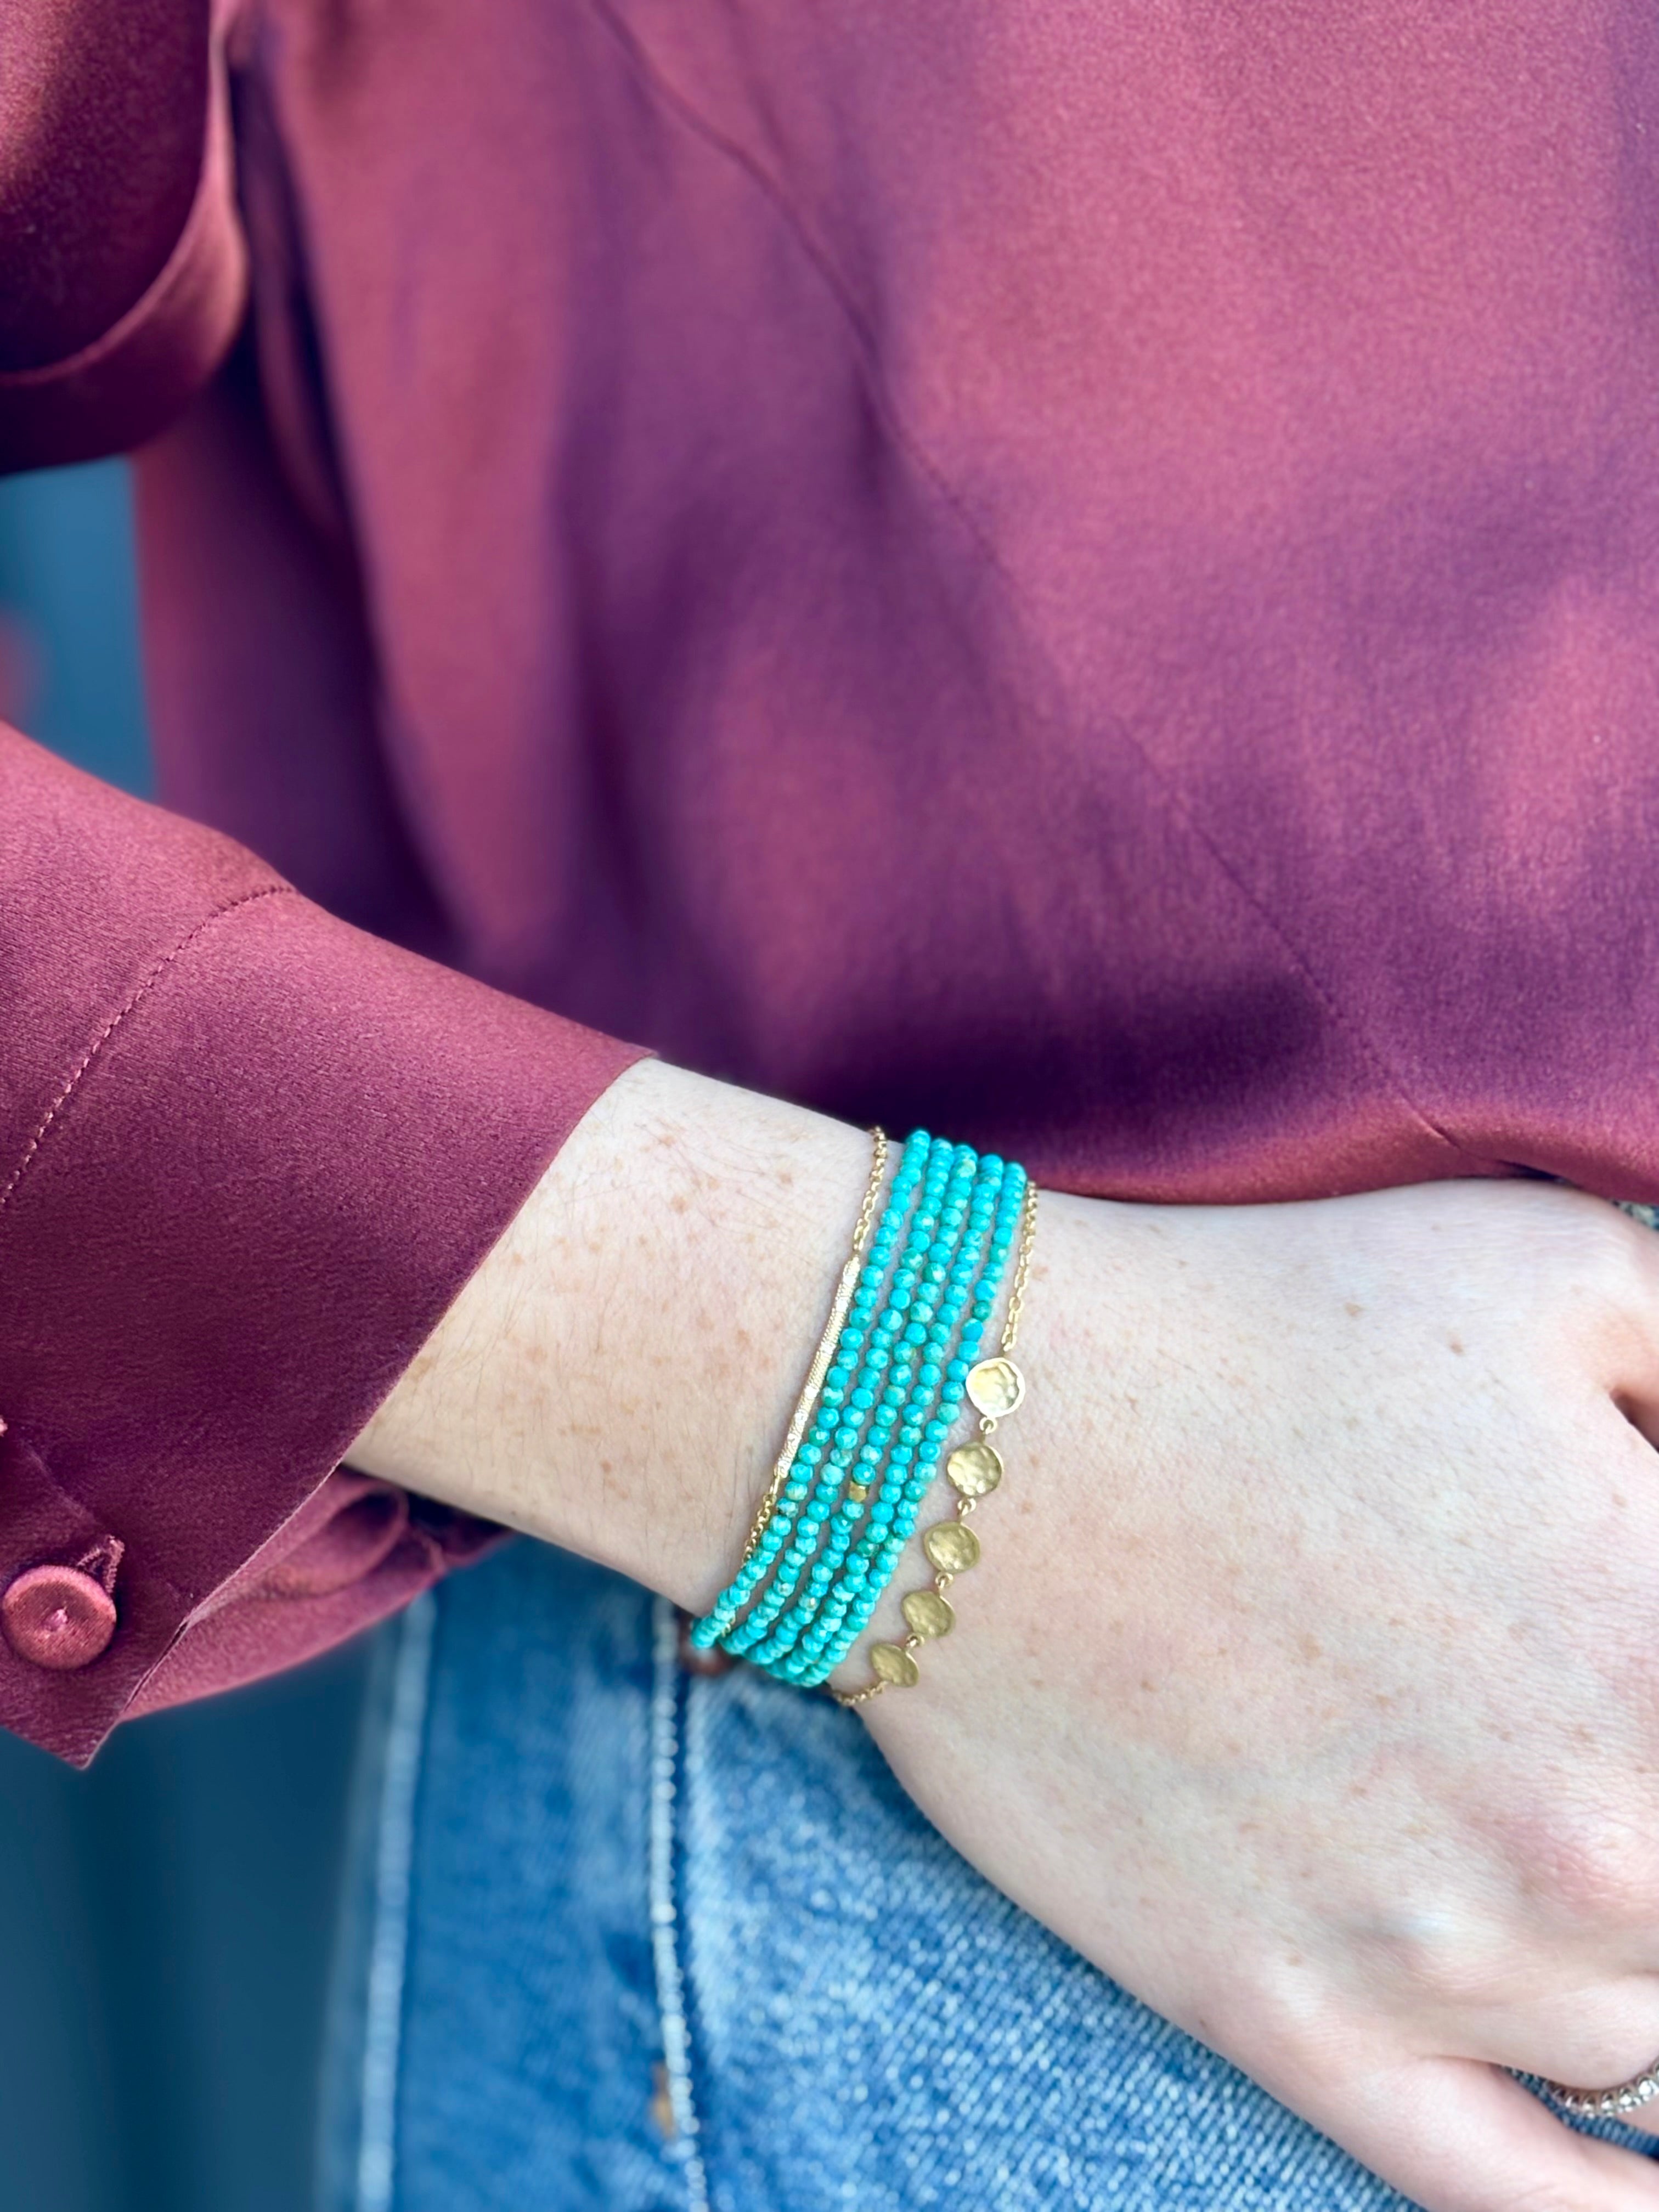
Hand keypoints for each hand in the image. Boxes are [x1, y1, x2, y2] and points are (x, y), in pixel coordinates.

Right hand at [854, 1178, 1658, 2210]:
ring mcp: (1444, 1964)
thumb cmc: (1262, 1319)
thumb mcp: (1557, 1266)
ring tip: (1542, 1837)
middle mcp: (1598, 1845)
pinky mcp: (1293, 2025)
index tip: (1630, 1628)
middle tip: (1555, 1724)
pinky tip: (1641, 2183)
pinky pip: (1518, 2195)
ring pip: (1654, 2042)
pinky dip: (1608, 2207)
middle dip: (1647, 1799)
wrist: (968, 1432)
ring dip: (1632, 1944)